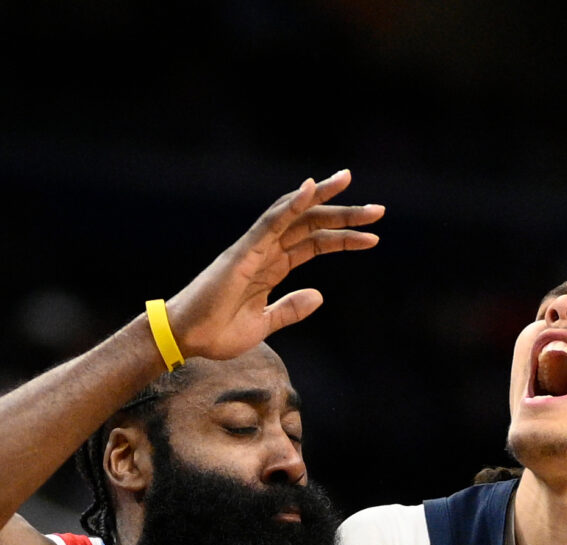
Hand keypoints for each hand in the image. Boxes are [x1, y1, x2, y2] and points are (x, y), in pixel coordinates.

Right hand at [168, 172, 382, 361]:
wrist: (187, 338)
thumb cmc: (217, 332)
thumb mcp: (264, 324)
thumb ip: (290, 308)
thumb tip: (319, 296)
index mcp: (272, 267)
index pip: (314, 244)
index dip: (343, 239)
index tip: (373, 238)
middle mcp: (266, 251)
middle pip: (311, 225)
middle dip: (345, 216)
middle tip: (379, 210)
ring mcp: (256, 248)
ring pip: (296, 216)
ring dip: (324, 200)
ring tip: (352, 185)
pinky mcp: (244, 251)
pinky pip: (271, 221)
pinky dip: (291, 204)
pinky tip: (312, 188)